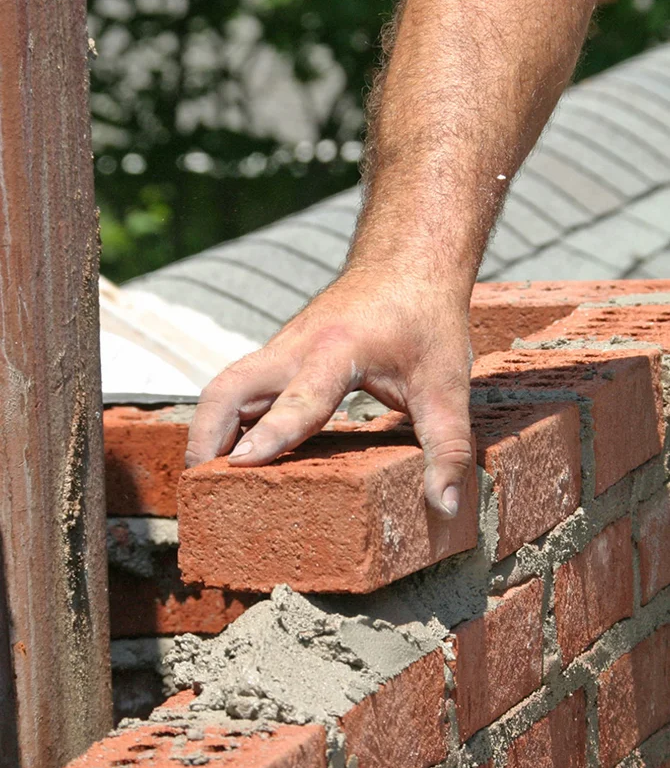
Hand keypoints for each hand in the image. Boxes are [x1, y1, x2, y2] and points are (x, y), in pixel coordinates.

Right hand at [185, 269, 472, 517]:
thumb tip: (446, 506)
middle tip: (202, 490)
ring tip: (206, 483)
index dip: (270, 435)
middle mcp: (297, 347)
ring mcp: (282, 349)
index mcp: (339, 351)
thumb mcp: (447, 387)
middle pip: (230, 387)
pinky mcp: (280, 355)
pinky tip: (230, 454)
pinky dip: (226, 420)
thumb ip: (447, 447)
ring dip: (209, 430)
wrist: (407, 261)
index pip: (299, 399)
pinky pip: (240, 388)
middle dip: (208, 437)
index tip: (242, 467)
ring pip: (226, 387)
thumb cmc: (427, 322)